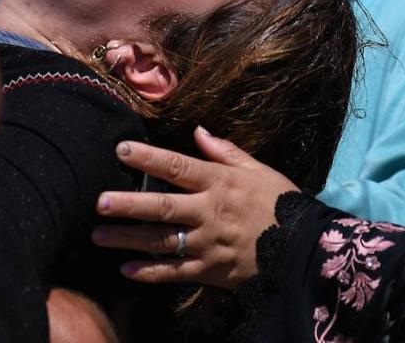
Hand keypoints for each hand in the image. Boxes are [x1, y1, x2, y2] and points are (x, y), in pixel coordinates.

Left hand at [91, 126, 296, 290]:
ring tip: (98, 235)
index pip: (178, 166)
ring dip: (128, 240)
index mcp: (220, 183)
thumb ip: (225, 152)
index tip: (121, 149)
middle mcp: (210, 213)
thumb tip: (198, 131)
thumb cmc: (280, 204)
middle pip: (163, 207)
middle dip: (129, 205)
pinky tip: (125, 270)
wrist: (306, 249)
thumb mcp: (258, 170)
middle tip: (99, 202)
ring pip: (161, 242)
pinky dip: (149, 273)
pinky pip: (175, 273)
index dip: (148, 157)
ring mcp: (208, 245)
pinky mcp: (211, 271)